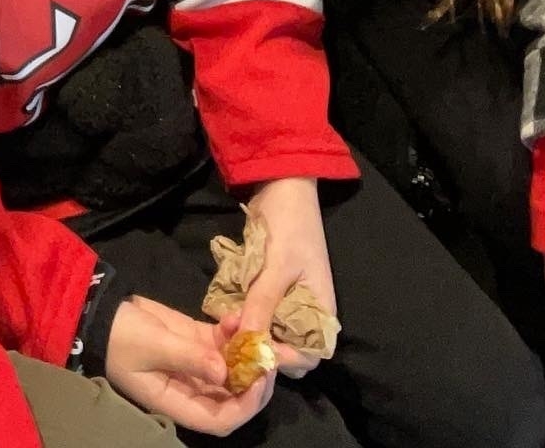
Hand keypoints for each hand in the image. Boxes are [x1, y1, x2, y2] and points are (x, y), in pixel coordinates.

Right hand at [106, 297, 274, 434]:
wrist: (100, 312)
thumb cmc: (121, 336)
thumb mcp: (152, 345)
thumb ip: (189, 357)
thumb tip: (225, 372)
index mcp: (177, 402)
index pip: (220, 418)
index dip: (245, 405)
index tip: (259, 378)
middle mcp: (190, 390)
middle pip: (232, 396)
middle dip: (254, 378)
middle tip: (269, 353)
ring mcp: (194, 365)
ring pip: (231, 368)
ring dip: (247, 352)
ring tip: (258, 328)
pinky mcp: (194, 342)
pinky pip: (221, 344)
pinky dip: (233, 333)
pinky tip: (237, 316)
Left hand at [237, 179, 336, 377]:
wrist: (281, 184)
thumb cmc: (288, 225)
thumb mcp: (276, 266)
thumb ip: (262, 304)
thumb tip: (247, 344)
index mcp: (320, 312)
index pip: (305, 356)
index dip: (281, 360)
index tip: (252, 353)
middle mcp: (305, 312)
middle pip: (283, 347)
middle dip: (258, 347)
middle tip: (232, 339)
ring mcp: (286, 299)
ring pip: (266, 329)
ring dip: (246, 328)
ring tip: (225, 322)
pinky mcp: (269, 287)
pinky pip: (256, 310)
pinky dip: (242, 311)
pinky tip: (225, 307)